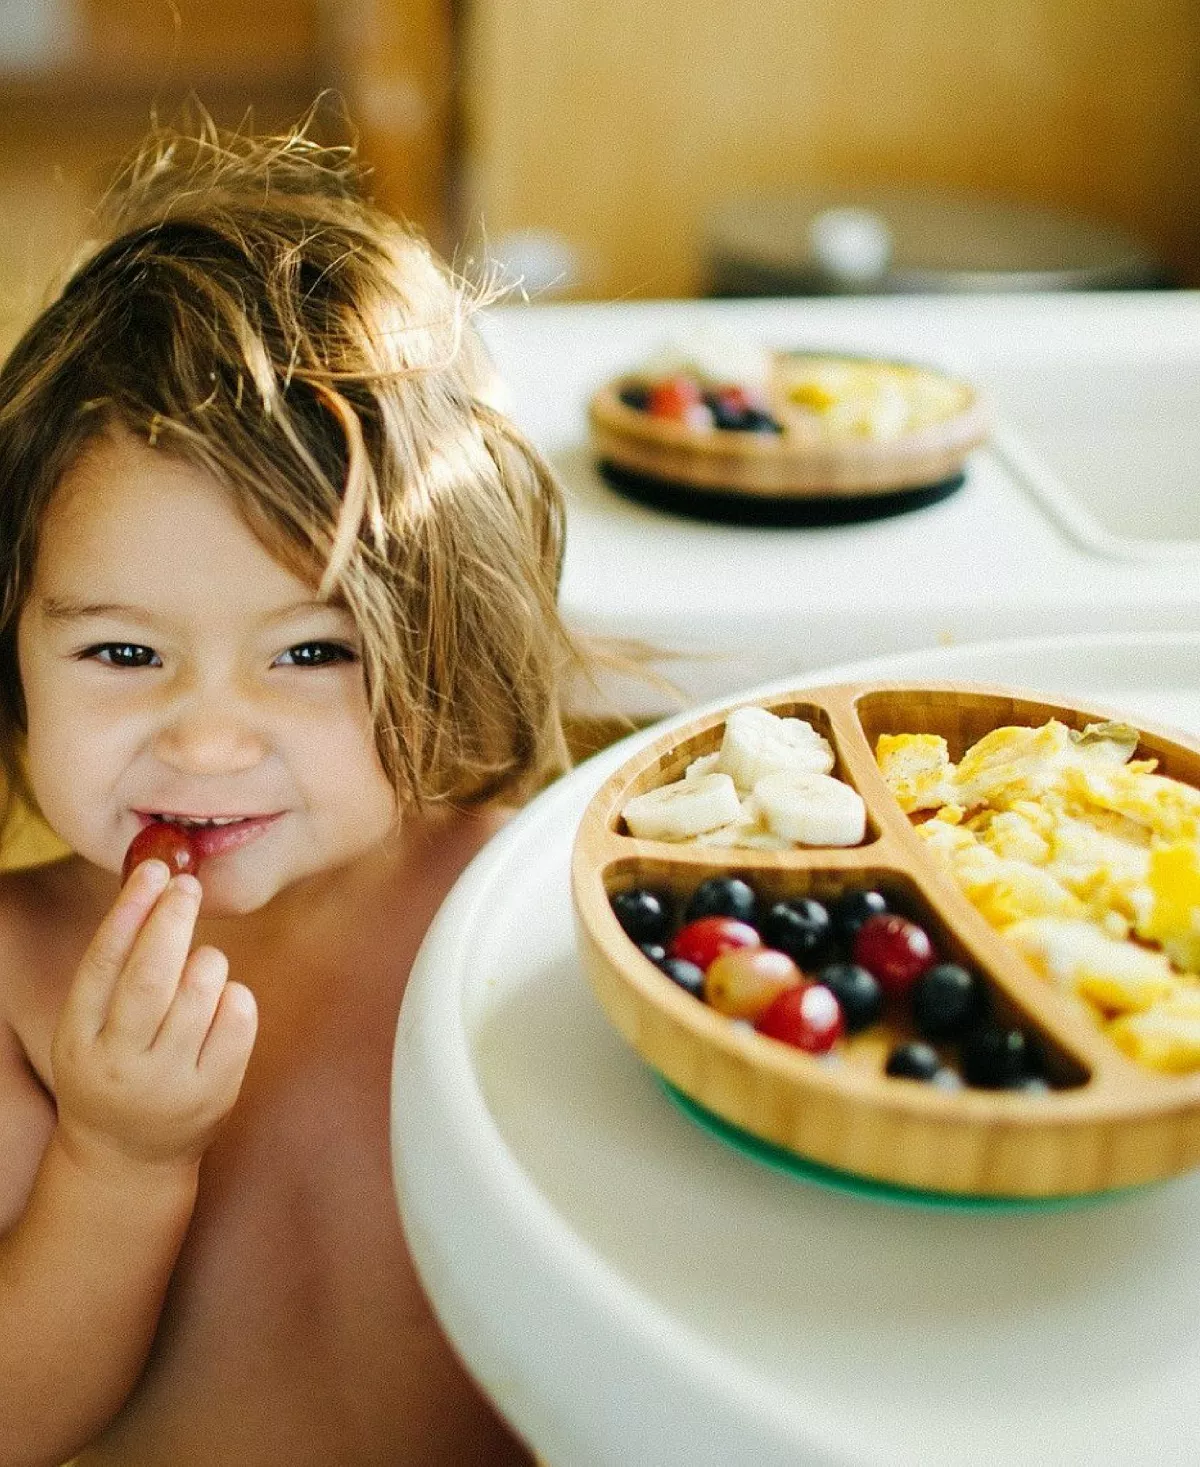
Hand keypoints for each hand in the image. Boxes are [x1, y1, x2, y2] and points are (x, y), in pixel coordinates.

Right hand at [50, 860, 256, 1176]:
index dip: (128, 911)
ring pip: (201, 991)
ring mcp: (170, 1082)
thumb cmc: (116, 1066)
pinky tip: (221, 1003)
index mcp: (79, 1041)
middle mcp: (120, 1064)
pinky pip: (238, 1016)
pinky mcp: (216, 1093)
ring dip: (207, 960)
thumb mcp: (93, 1028)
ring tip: (200, 964)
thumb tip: (156, 885)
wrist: (129, 1157)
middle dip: (171, 920)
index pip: (102, 965)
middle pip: (150, 977)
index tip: (151, 870)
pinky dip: (234, 994)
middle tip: (186, 885)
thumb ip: (118, 969)